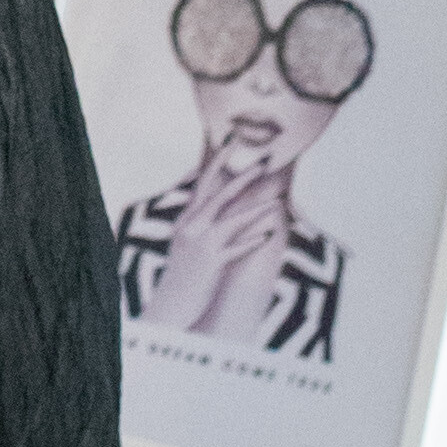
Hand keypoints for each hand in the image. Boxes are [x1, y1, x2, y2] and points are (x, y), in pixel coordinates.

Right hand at [149, 144, 293, 342]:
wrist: (169, 305)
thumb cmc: (181, 275)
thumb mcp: (184, 242)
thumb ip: (196, 223)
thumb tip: (210, 206)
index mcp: (186, 219)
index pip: (203, 183)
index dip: (217, 161)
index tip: (230, 141)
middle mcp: (192, 227)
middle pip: (220, 196)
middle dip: (243, 178)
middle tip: (262, 162)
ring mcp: (201, 245)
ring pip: (233, 221)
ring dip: (257, 210)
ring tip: (276, 201)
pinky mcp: (211, 263)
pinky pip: (236, 248)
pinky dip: (252, 240)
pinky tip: (268, 235)